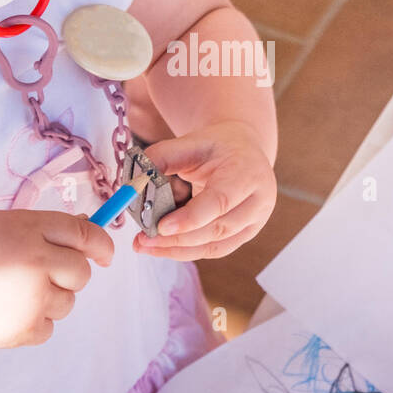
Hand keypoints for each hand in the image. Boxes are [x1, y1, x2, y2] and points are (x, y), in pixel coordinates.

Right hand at [0, 209, 113, 347]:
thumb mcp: (2, 224)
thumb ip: (44, 227)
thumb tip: (87, 229)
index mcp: (32, 230)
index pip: (86, 235)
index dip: (102, 245)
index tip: (104, 254)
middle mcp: (37, 262)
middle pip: (82, 273)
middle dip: (68, 274)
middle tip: (39, 274)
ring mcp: (32, 299)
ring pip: (67, 302)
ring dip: (49, 299)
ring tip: (11, 293)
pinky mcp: (24, 330)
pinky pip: (49, 327)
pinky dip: (34, 322)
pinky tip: (5, 311)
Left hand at [135, 122, 276, 260]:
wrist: (242, 150)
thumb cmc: (217, 146)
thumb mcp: (190, 142)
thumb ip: (162, 157)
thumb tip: (134, 182)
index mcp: (248, 173)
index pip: (220, 202)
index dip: (191, 218)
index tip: (161, 227)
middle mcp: (258, 201)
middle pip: (217, 229)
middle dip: (177, 239)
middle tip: (144, 239)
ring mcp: (255, 222)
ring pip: (215, 246)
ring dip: (178, 250)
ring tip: (146, 246)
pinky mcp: (245, 235)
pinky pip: (214, 250)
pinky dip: (186, 251)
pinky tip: (163, 247)